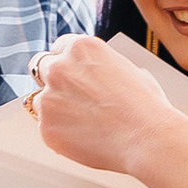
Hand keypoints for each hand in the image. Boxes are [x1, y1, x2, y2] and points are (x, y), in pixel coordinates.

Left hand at [31, 35, 179, 175]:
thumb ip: (106, 67)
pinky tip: (84, 137)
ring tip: (84, 123)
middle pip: (42, 68)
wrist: (147, 139)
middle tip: (72, 98)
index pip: (59, 47)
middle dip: (54, 82)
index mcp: (81, 47)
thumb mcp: (131, 70)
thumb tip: (104, 73)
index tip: (72, 74)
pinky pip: (46, 127)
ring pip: (40, 100)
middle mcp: (60, 67)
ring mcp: (49, 97)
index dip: (67, 62)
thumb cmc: (146, 108)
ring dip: (55, 109)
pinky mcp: (46, 127)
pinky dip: (60, 133)